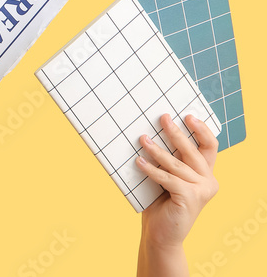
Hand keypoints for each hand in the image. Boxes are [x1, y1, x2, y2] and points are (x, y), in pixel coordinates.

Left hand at [138, 114, 218, 248]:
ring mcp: (202, 190)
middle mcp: (208, 181)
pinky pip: (167, 178)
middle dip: (176, 132)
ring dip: (157, 150)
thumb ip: (168, 161)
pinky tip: (138, 162)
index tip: (188, 116)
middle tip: (162, 118)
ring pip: (177, 164)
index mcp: (205, 173)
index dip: (201, 130)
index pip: (210, 147)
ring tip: (142, 139)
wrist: (161, 234)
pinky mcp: (190, 198)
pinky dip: (151, 169)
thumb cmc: (161, 203)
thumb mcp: (167, 177)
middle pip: (193, 151)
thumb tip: (150, 133)